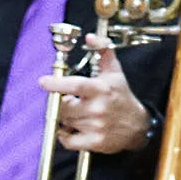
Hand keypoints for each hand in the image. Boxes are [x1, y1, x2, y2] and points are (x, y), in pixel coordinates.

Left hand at [39, 35, 150, 154]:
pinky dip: (64, 136)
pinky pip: (68, 141)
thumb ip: (103, 50)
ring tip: (75, 113)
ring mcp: (96, 127)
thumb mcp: (114, 72)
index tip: (43, 81)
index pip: (75, 85)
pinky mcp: (94, 142)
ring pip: (65, 122)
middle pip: (64, 106)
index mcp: (101, 89)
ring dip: (64, 118)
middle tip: (67, 100)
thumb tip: (90, 37)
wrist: (137, 126)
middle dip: (60, 103)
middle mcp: (98, 108)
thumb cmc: (122, 97)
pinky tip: (70, 129)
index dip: (56, 84)